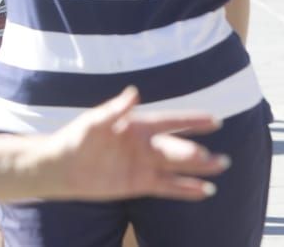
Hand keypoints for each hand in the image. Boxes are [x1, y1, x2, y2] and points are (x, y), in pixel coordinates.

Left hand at [42, 87, 227, 201]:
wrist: (63, 167)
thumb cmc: (77, 139)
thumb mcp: (94, 122)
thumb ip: (115, 110)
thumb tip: (134, 93)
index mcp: (136, 126)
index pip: (169, 122)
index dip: (190, 121)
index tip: (213, 120)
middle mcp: (144, 145)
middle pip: (175, 148)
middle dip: (195, 153)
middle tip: (217, 158)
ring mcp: (144, 165)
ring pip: (176, 168)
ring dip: (198, 169)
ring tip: (220, 168)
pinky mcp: (140, 184)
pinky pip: (167, 187)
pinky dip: (185, 189)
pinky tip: (204, 190)